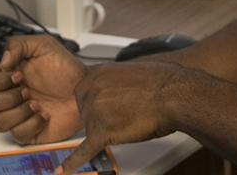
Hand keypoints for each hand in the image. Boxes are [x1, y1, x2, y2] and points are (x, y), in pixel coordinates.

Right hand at [0, 35, 86, 144]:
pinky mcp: (29, 131)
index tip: (17, 75)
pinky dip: (32, 124)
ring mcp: (17, 115)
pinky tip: (44, 114)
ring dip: (17, 112)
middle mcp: (9, 96)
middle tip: (27, 89)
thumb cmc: (66, 69)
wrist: (85, 90)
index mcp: (8, 76)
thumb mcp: (44, 45)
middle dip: (7, 97)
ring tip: (35, 103)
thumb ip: (18, 45)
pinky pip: (17, 135)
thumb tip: (2, 61)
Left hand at [55, 61, 180, 174]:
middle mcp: (93, 90)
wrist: (171, 96)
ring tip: (127, 122)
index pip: (84, 91)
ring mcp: (95, 112)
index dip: (96, 101)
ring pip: (90, 128)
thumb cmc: (161, 83)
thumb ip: (115, 79)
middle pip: (85, 111)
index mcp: (99, 73)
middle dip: (100, 116)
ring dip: (105, 129)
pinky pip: (84, 150)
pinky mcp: (102, 132)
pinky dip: (73, 162)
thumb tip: (117, 87)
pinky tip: (65, 170)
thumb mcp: (131, 70)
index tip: (101, 104)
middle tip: (119, 114)